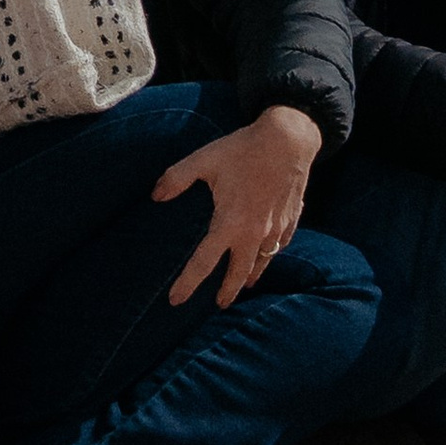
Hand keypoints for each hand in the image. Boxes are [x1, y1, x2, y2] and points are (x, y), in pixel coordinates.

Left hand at [155, 103, 322, 309]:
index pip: (203, 262)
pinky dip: (270, 254)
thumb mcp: (204, 160)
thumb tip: (155, 196)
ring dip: (251, 275)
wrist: (288, 139)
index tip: (175, 300)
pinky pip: (279, 246)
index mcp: (229, 223)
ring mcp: (275, 229)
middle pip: (238, 272)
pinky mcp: (290, 220)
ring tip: (243, 285)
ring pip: (262, 262)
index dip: (187, 283)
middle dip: (227, 290)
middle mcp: (253, 233)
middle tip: (220, 304)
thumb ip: (176, 179)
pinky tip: (267, 253)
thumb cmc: (243, 149)